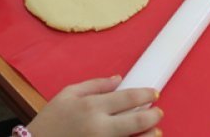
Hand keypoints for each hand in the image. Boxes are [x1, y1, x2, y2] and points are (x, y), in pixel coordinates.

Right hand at [27, 76, 162, 136]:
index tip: (154, 94)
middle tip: (159, 112)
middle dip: (154, 115)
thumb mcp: (68, 94)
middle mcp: (100, 127)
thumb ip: (94, 85)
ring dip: (151, 135)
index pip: (128, 98)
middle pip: (137, 120)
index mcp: (91, 107)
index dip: (146, 95)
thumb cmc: (51, 120)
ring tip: (155, 131)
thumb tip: (118, 79)